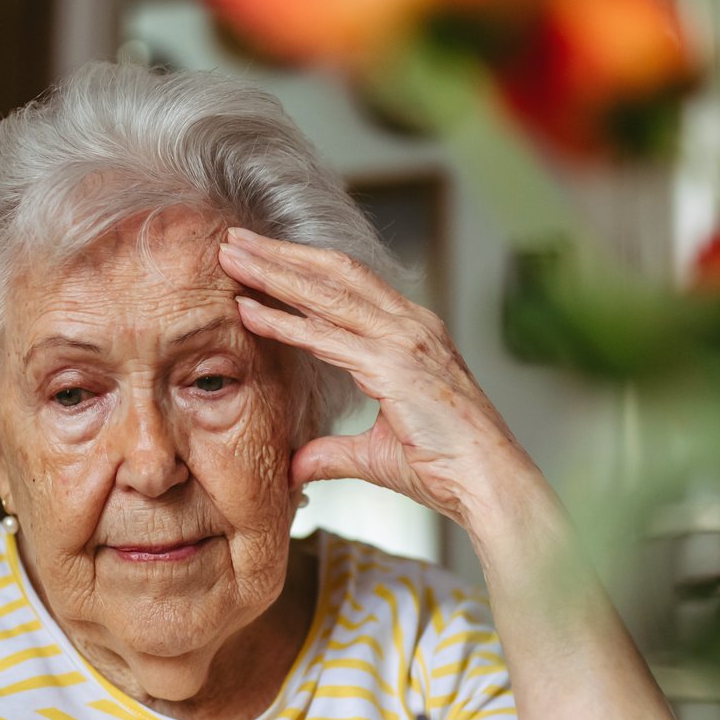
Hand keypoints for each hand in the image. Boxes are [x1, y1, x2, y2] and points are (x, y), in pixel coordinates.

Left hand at [218, 227, 531, 527]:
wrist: (488, 481)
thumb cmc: (446, 466)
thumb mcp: (376, 454)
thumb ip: (333, 453)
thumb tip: (297, 467)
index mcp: (413, 333)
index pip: (349, 285)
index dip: (303, 267)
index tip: (262, 256)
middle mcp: (411, 325)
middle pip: (334, 273)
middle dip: (281, 254)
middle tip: (234, 238)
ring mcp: (404, 341)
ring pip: (326, 293)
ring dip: (274, 272)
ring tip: (231, 256)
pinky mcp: (393, 366)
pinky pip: (325, 337)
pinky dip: (282, 322)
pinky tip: (248, 310)